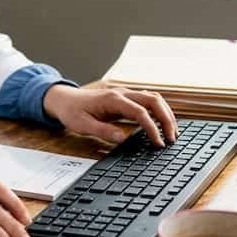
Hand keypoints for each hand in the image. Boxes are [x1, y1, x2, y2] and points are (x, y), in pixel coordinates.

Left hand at [42, 85, 177, 146]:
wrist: (64, 99)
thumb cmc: (72, 112)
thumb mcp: (82, 125)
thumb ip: (102, 131)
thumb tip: (122, 138)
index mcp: (113, 99)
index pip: (140, 112)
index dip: (152, 128)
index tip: (158, 143)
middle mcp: (122, 93)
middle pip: (153, 100)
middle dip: (166, 119)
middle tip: (172, 138)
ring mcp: (125, 93)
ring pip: (154, 98)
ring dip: (166, 113)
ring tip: (172, 133)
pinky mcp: (126, 97)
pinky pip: (148, 100)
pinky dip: (160, 110)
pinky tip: (163, 124)